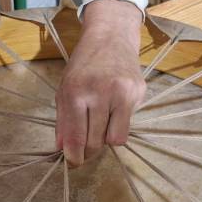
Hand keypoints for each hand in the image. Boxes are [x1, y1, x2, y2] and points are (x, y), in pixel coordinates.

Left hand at [55, 0, 145, 165]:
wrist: (110, 37)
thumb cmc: (84, 65)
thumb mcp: (65, 88)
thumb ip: (63, 121)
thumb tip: (63, 149)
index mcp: (75, 92)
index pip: (76, 137)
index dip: (74, 156)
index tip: (74, 163)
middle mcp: (100, 92)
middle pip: (95, 142)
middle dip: (89, 152)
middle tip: (86, 150)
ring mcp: (122, 92)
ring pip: (115, 139)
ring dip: (106, 140)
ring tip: (100, 128)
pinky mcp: (138, 92)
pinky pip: (128, 124)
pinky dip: (119, 123)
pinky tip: (114, 109)